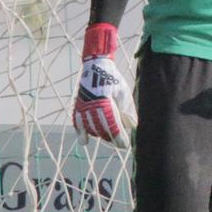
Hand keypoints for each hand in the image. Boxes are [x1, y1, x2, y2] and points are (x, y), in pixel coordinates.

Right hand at [72, 23, 137, 148]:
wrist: (96, 66)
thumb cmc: (113, 79)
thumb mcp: (124, 93)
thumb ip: (128, 111)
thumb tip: (134, 126)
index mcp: (105, 103)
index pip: (113, 126)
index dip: (119, 138)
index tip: (125, 145)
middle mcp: (92, 107)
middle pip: (102, 129)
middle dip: (112, 137)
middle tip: (120, 141)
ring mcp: (83, 107)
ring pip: (91, 128)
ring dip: (100, 135)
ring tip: (109, 137)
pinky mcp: (78, 106)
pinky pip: (77, 123)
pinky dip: (80, 132)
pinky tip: (84, 141)